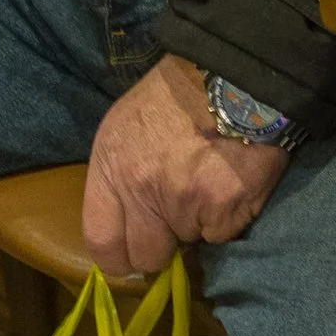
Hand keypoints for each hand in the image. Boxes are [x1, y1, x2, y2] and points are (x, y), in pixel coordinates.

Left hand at [83, 57, 288, 276]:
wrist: (234, 77)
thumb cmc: (176, 97)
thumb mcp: (125, 126)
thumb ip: (120, 178)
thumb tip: (128, 226)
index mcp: (112, 168)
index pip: (101, 242)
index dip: (117, 258)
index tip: (131, 256)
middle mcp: (142, 190)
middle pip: (146, 256)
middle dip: (162, 248)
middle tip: (176, 221)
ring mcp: (184, 203)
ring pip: (189, 242)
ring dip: (198, 223)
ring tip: (208, 182)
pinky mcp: (224, 210)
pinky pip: (223, 234)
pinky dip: (229, 217)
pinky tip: (231, 182)